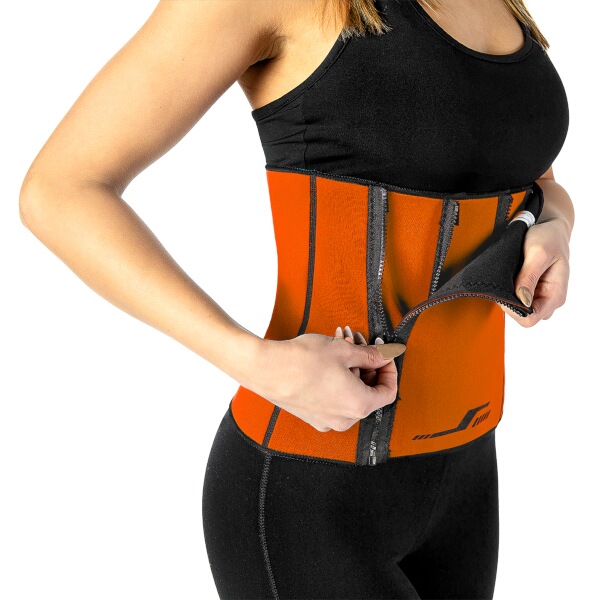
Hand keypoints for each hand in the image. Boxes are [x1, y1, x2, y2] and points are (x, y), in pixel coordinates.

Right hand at [253, 332, 404, 432]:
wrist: (266, 369)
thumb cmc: (301, 361)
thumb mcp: (344, 351)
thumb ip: (371, 355)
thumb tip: (387, 355)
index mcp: (358, 405)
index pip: (388, 392)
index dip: (389, 370)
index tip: (384, 355)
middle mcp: (344, 418)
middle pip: (368, 392)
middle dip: (366, 364)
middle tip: (358, 342)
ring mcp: (326, 419)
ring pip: (349, 393)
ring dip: (350, 369)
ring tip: (340, 344)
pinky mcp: (312, 415)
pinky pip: (333, 399)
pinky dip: (336, 380)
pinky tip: (327, 359)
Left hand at [501, 217, 569, 325]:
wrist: (550, 228)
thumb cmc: (548, 238)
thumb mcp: (538, 253)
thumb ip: (529, 277)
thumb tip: (522, 300)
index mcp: (555, 295)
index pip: (530, 318)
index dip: (513, 310)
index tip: (504, 293)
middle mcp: (549, 300)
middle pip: (522, 316)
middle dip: (510, 302)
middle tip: (504, 282)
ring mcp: (540, 296)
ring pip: (518, 308)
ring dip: (508, 296)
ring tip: (507, 277)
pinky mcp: (531, 291)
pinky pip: (516, 299)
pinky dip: (508, 291)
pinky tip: (508, 278)